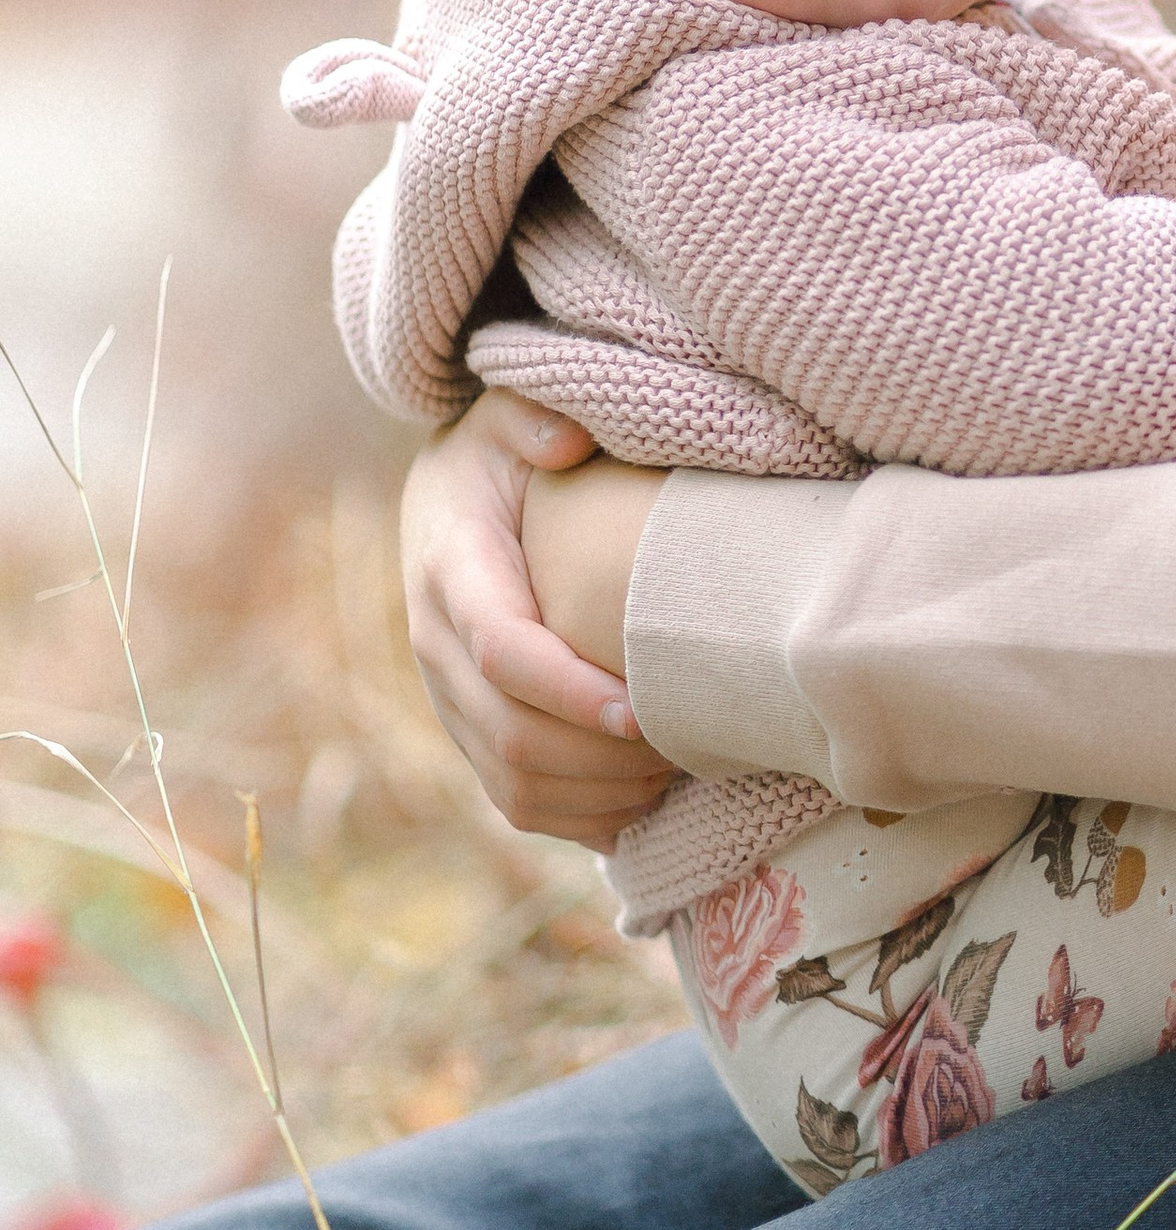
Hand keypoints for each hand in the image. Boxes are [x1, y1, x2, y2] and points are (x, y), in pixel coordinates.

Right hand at [401, 393, 673, 849]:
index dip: (570, 692)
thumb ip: (535, 417)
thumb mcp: (509, 412)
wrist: (442, 497)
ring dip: (597, 794)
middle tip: (685, 746)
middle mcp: (437, 648)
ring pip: (512, 783)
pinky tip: (644, 800)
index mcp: (452, 573)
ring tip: (676, 773)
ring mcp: (448, 699)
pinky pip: (516, 802)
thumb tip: (569, 439)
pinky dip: (581, 817)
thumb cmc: (499, 454)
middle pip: (511, 736)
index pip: (504, 652)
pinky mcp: (468, 732)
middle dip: (601, 757)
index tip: (641, 711)